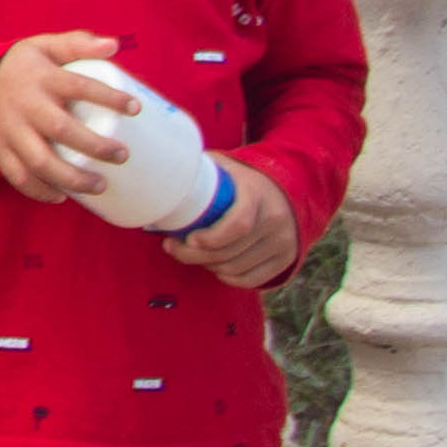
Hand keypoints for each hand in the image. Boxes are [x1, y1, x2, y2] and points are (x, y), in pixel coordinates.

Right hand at [0, 34, 139, 202]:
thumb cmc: (24, 67)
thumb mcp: (46, 46)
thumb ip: (77, 43)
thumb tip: (113, 46)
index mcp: (40, 77)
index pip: (78, 86)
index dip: (109, 97)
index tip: (136, 109)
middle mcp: (24, 105)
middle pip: (61, 129)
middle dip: (95, 146)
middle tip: (122, 156)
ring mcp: (8, 130)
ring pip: (40, 161)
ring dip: (72, 178)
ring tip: (100, 186)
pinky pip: (18, 177)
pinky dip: (40, 191)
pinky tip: (62, 197)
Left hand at [165, 158, 304, 289]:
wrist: (285, 188)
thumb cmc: (241, 179)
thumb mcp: (224, 166)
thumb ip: (199, 169)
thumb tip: (160, 173)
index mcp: (258, 194)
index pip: (238, 225)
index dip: (211, 238)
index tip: (188, 239)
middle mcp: (275, 220)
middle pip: (231, 252)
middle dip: (195, 255)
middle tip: (171, 247)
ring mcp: (283, 242)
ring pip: (237, 268)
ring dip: (208, 266)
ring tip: (189, 254)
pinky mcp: (286, 259)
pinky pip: (252, 280)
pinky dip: (228, 278)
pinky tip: (213, 267)